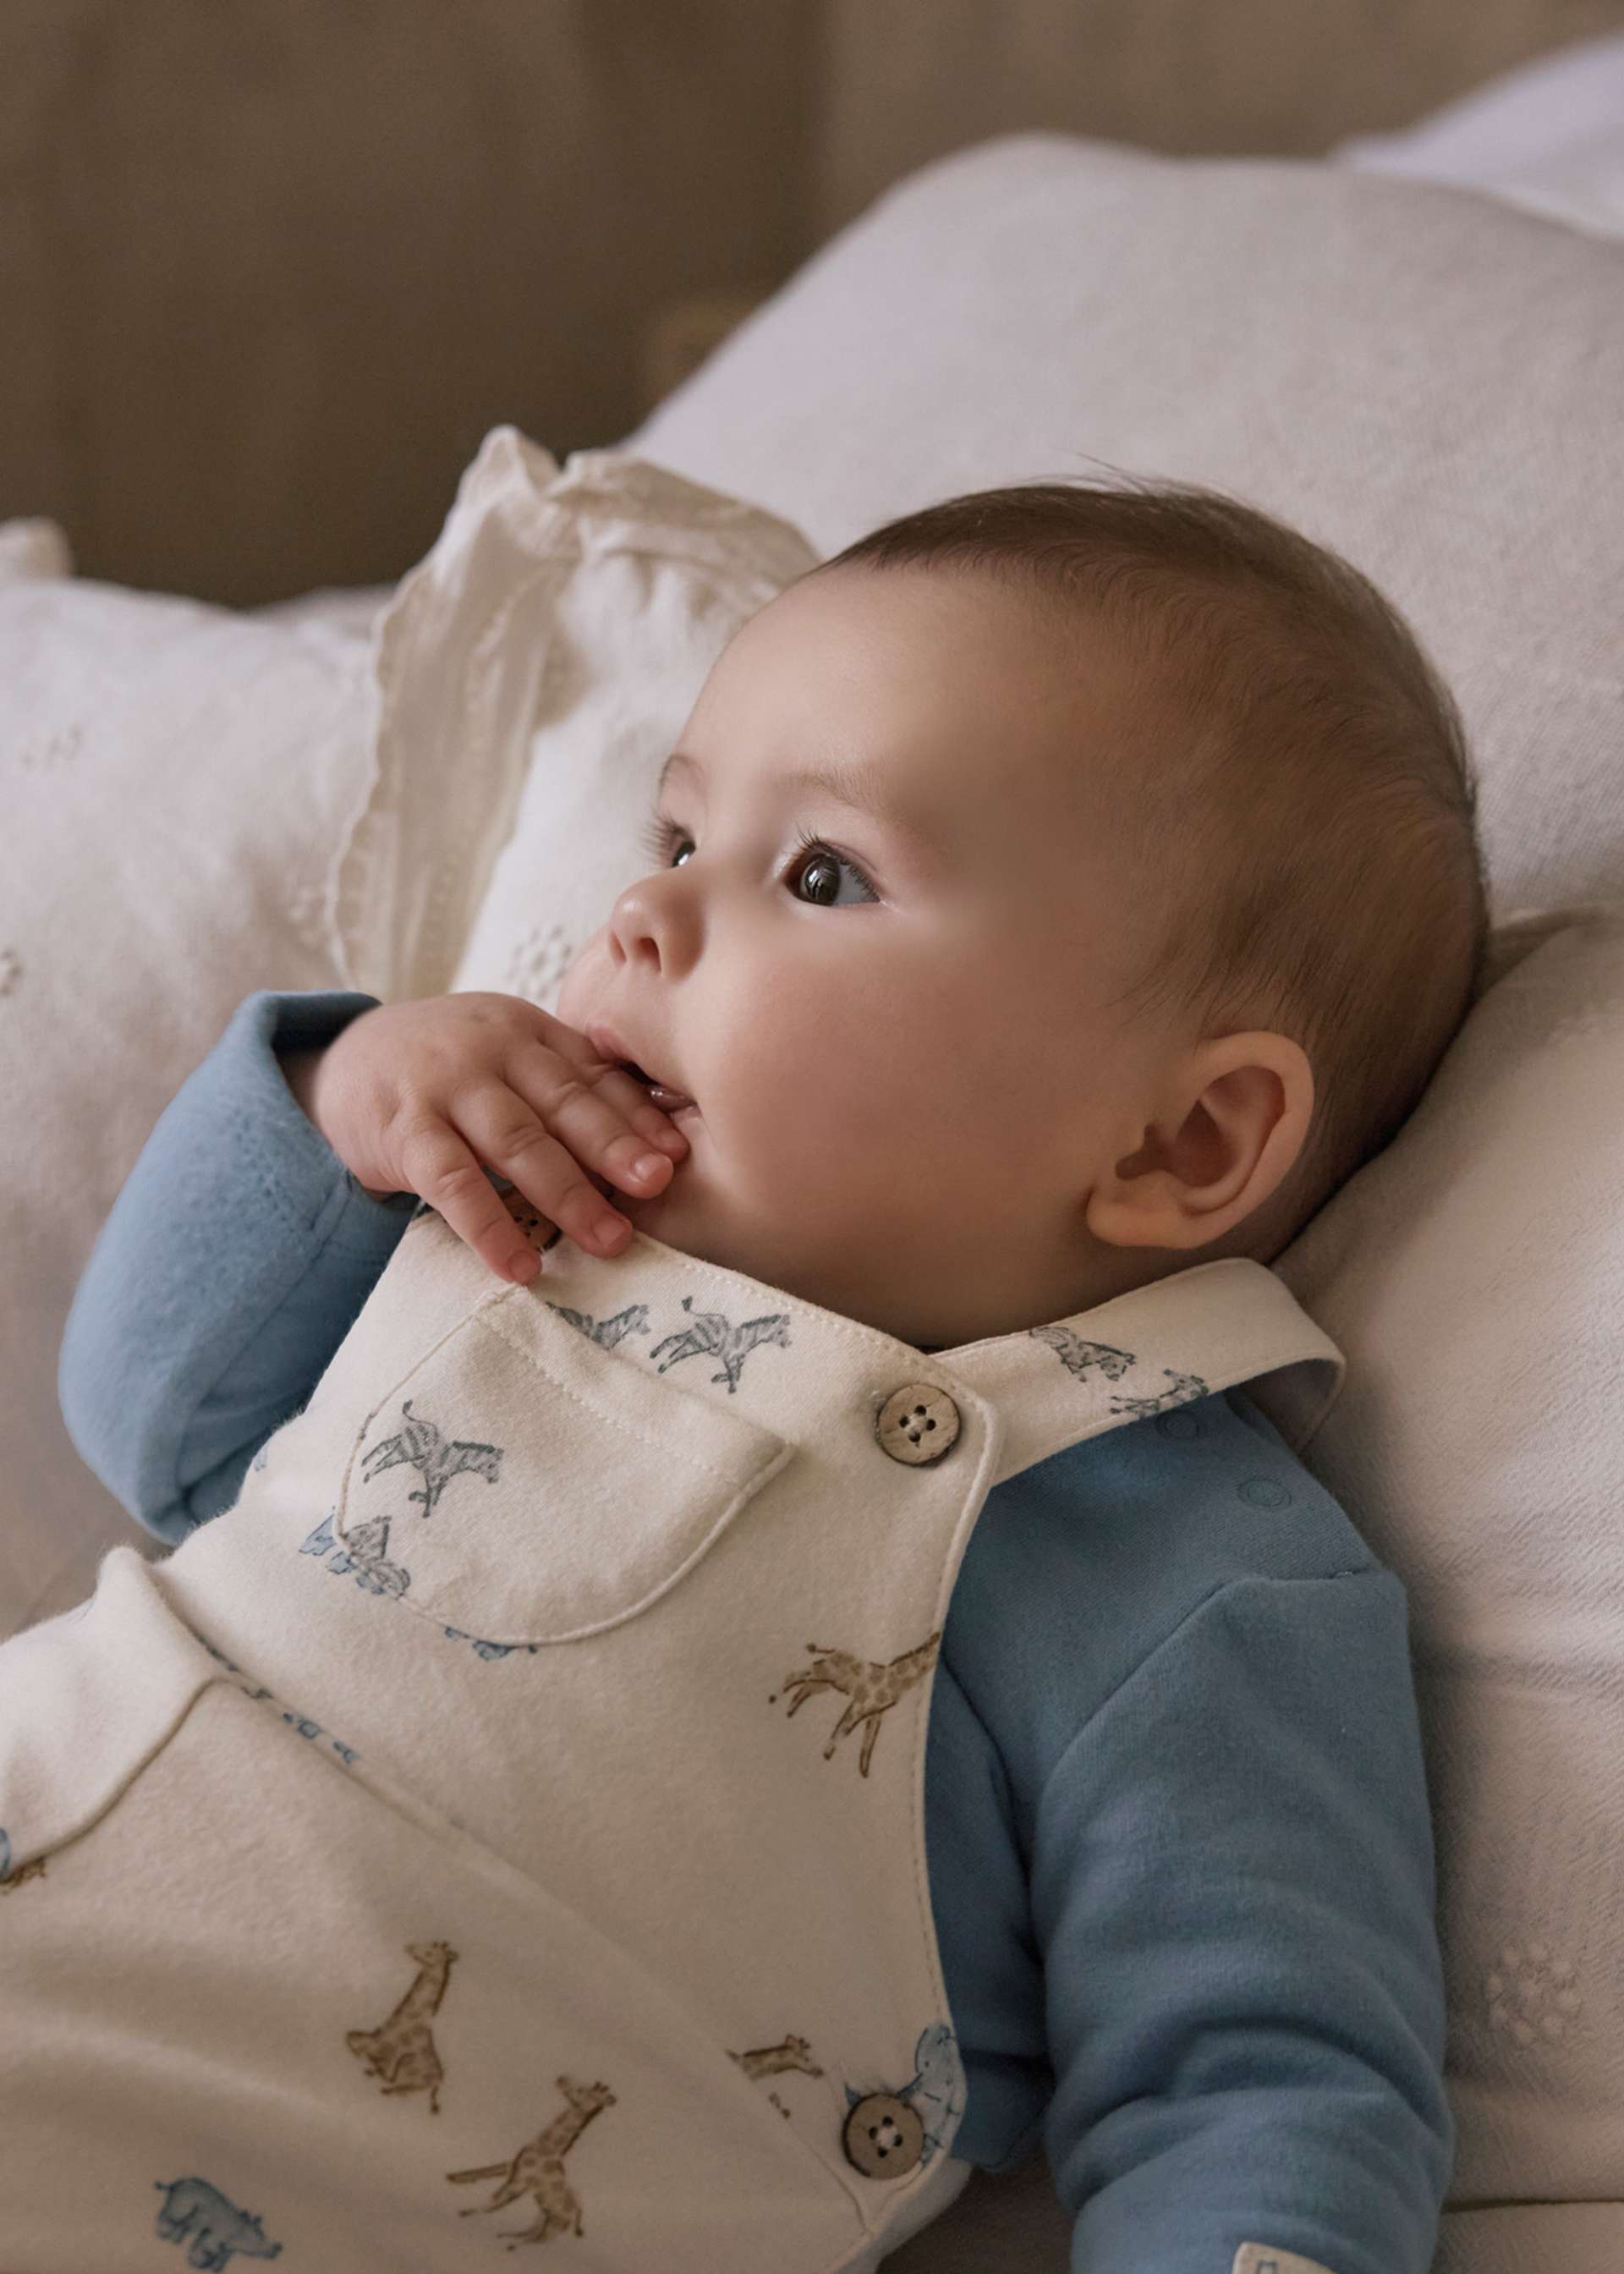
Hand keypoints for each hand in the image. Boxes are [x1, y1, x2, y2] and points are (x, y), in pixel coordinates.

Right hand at [282, 993, 689, 1281]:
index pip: (592, 1075)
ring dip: (566, 1193)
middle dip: (614, 1148)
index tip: (677, 1156)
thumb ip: (566, 1086)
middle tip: (657, 1188)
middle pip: (563, 1104)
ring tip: (608, 1240)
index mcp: (529, 1033)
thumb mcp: (507, 1057)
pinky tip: (520, 1264)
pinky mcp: (403, 1129)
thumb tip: (656, 1146)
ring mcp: (446, 1087)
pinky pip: (452, 1181)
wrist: (343, 1061)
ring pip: (517, 1142)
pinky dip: (489, 1225)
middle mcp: (492, 1051)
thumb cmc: (449, 1070)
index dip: (637, 1116)